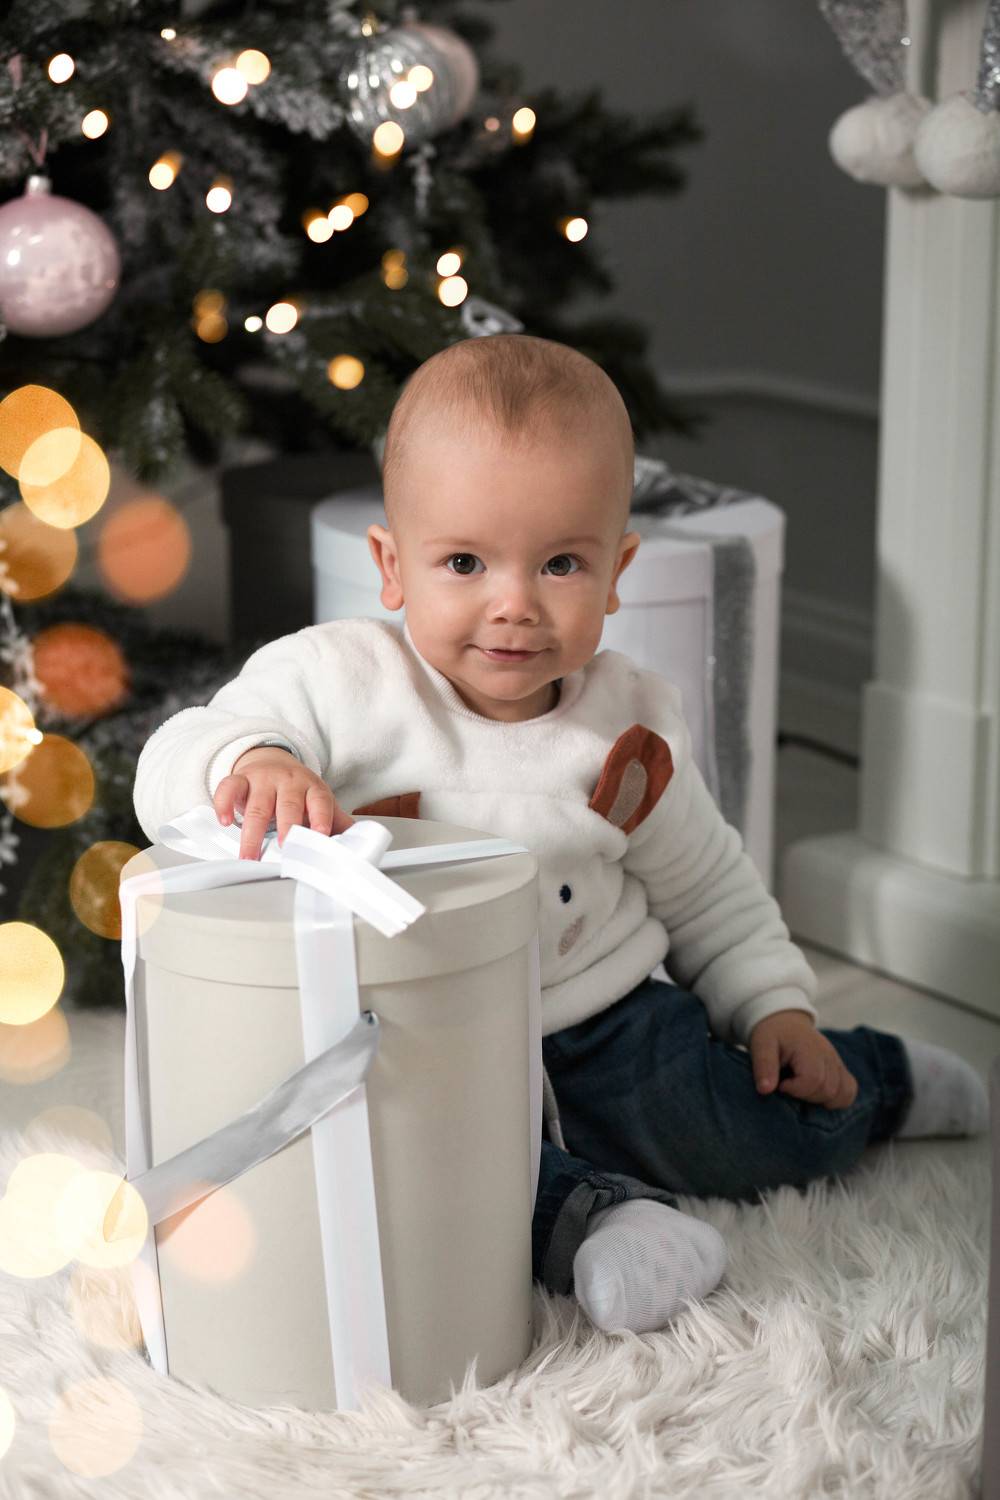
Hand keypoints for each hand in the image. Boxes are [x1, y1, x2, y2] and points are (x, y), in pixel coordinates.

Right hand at [213, 746, 354, 860]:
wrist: (272, 761)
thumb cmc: (298, 791)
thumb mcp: (319, 801)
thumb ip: (337, 822)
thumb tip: (358, 846)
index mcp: (313, 788)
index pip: (320, 802)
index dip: (321, 818)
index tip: (320, 836)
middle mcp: (289, 781)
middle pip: (288, 804)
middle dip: (288, 827)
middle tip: (287, 849)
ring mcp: (263, 779)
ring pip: (257, 804)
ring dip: (252, 832)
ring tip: (249, 856)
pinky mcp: (240, 779)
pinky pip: (229, 787)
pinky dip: (223, 803)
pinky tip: (223, 821)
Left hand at [748, 1010, 858, 1109]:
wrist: (785, 1021)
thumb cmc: (772, 1034)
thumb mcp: (761, 1045)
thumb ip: (764, 1066)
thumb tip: (765, 1090)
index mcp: (809, 1049)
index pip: (813, 1080)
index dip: (794, 1089)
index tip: (780, 1085)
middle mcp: (828, 1055)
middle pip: (828, 1090)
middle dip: (806, 1097)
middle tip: (789, 1087)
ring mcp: (837, 1062)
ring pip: (842, 1093)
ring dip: (821, 1100)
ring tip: (802, 1091)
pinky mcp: (840, 1068)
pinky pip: (850, 1090)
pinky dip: (837, 1099)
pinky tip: (818, 1096)